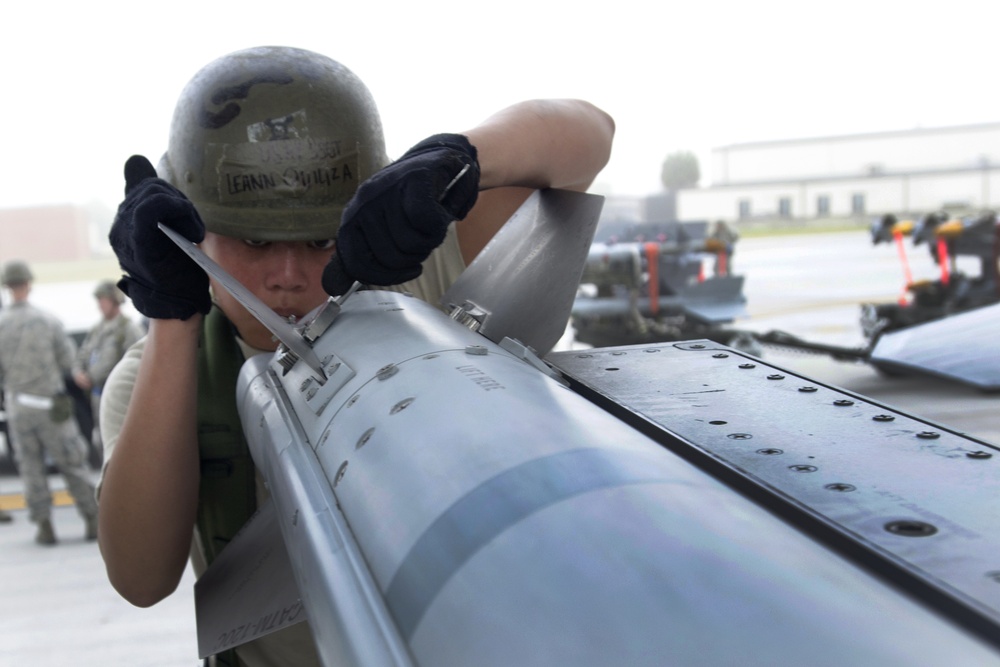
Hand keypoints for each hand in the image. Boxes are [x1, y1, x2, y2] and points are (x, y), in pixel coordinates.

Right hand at [108, 155, 210, 319]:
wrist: (178, 302)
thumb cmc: (176, 266)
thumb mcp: (167, 225)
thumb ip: (152, 197)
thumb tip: (134, 158)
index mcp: (127, 218)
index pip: (143, 183)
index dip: (168, 191)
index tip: (184, 214)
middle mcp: (121, 224)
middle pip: (151, 187)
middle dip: (179, 200)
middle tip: (194, 226)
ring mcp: (126, 233)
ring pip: (152, 195)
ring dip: (182, 209)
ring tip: (193, 232)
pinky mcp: (139, 243)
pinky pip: (149, 211)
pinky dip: (174, 210)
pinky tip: (192, 230)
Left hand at [322, 133, 479, 293]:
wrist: (438, 162)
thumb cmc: (410, 201)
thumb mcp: (379, 230)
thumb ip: (358, 257)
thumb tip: (333, 287)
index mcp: (352, 216)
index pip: (355, 262)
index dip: (382, 276)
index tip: (405, 273)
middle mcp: (364, 202)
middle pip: (389, 257)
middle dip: (413, 258)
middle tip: (422, 241)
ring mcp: (387, 190)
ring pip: (410, 243)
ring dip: (429, 242)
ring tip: (430, 227)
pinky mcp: (414, 181)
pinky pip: (426, 224)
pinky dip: (438, 226)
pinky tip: (439, 216)